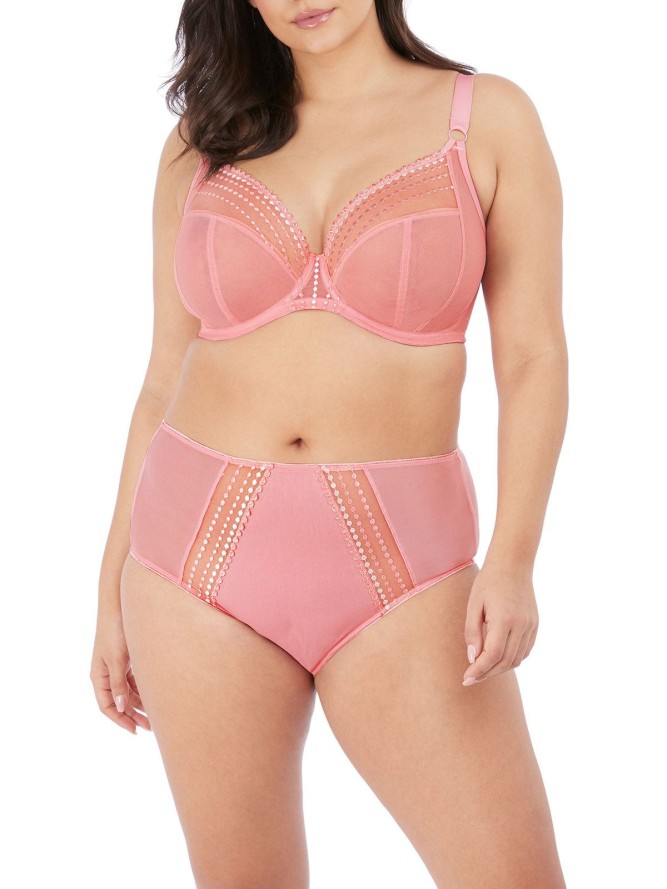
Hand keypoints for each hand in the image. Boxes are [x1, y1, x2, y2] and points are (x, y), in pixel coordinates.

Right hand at [90, 605, 151, 734]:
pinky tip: (156, 696)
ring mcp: (117, 666)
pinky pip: (135, 680)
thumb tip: (122, 708)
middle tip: (151, 727)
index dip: (120, 720)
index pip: (107, 707)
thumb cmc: (115, 630)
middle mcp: (107, 674)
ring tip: (157, 715)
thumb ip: (119, 683)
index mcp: (99, 676)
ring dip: (140, 704)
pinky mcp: (127, 659)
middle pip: (120, 702)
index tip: (135, 731)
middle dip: (133, 716)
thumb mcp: (118, 659)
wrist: (120, 605)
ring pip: (129, 692)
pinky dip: (143, 690)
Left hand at [462, 563, 538, 685]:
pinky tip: (498, 658)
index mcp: (504, 619)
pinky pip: (525, 651)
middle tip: (471, 678)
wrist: (512, 565)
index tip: (466, 678)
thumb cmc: (488, 583)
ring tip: (482, 669)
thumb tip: (473, 659)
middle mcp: (521, 625)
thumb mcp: (473, 605)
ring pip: (517, 659)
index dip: (479, 670)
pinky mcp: (535, 625)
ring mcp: (531, 626)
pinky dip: (511, 659)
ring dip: (499, 669)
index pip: (492, 655)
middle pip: (505, 662)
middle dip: (487, 673)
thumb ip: (472, 632)